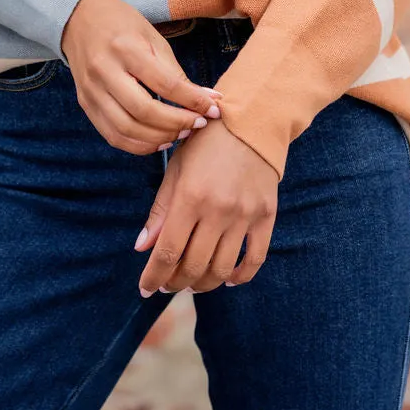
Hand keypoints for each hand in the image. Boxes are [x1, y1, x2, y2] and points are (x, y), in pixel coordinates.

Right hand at [60, 0, 222, 155]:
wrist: (79, 18)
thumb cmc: (122, 25)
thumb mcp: (152, 38)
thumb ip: (176, 72)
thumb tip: (206, 99)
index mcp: (125, 49)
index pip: (165, 85)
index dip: (193, 101)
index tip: (213, 110)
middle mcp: (104, 71)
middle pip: (144, 111)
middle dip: (177, 123)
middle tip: (198, 124)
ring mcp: (91, 91)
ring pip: (126, 129)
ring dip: (159, 138)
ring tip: (181, 133)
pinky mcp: (85, 104)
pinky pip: (112, 135)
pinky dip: (138, 145)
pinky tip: (158, 140)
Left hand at [134, 116, 278, 292]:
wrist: (251, 121)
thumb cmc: (205, 143)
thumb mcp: (176, 169)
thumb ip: (160, 210)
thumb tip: (143, 247)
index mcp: (190, 196)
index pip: (167, 252)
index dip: (153, 276)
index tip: (145, 289)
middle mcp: (218, 209)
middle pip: (193, 266)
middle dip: (176, 282)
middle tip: (168, 284)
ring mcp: (245, 214)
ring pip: (222, 269)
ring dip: (203, 283)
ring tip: (192, 281)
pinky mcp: (266, 216)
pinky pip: (255, 259)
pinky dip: (240, 276)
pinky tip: (227, 278)